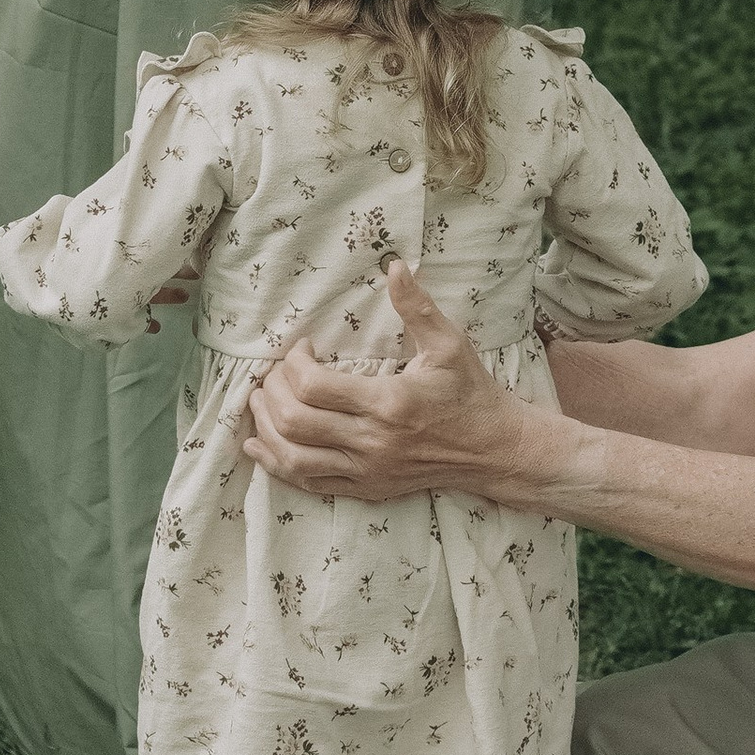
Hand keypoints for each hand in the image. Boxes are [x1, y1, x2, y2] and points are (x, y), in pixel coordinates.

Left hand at [244, 260, 542, 501]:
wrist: (494, 449)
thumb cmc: (470, 392)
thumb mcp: (450, 344)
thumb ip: (417, 307)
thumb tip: (394, 266)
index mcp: (389, 402)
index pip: (314, 387)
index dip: (294, 364)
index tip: (304, 347)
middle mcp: (373, 442)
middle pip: (294, 422)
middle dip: (272, 391)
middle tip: (276, 372)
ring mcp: (368, 471)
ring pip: (293, 457)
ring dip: (265, 429)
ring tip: (260, 403)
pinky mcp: (367, 489)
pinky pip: (309, 482)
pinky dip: (277, 465)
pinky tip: (260, 446)